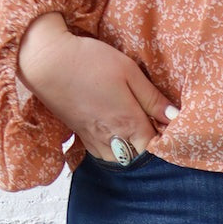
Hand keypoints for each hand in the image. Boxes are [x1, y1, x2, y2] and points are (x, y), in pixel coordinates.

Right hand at [16, 13, 178, 160]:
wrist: (47, 63)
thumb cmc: (89, 62)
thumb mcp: (128, 71)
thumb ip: (152, 98)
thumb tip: (175, 117)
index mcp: (129, 123)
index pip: (157, 145)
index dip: (167, 139)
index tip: (171, 127)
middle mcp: (113, 139)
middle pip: (140, 158)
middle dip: (150, 149)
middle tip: (155, 129)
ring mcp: (95, 141)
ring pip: (121, 161)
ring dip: (132, 153)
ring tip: (136, 134)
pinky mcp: (82, 137)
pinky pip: (104, 155)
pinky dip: (114, 152)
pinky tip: (117, 137)